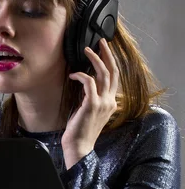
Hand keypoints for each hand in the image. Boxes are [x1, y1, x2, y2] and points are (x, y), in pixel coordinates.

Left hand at [61, 38, 118, 168]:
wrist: (79, 146)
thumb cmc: (81, 130)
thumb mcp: (89, 111)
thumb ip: (92, 98)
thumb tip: (87, 85)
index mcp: (111, 103)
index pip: (115, 77)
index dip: (110, 62)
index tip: (104, 50)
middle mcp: (110, 101)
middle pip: (113, 71)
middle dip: (107, 54)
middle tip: (100, 41)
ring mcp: (103, 102)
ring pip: (103, 74)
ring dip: (95, 59)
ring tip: (86, 50)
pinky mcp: (92, 104)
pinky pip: (88, 82)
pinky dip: (81, 75)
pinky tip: (73, 75)